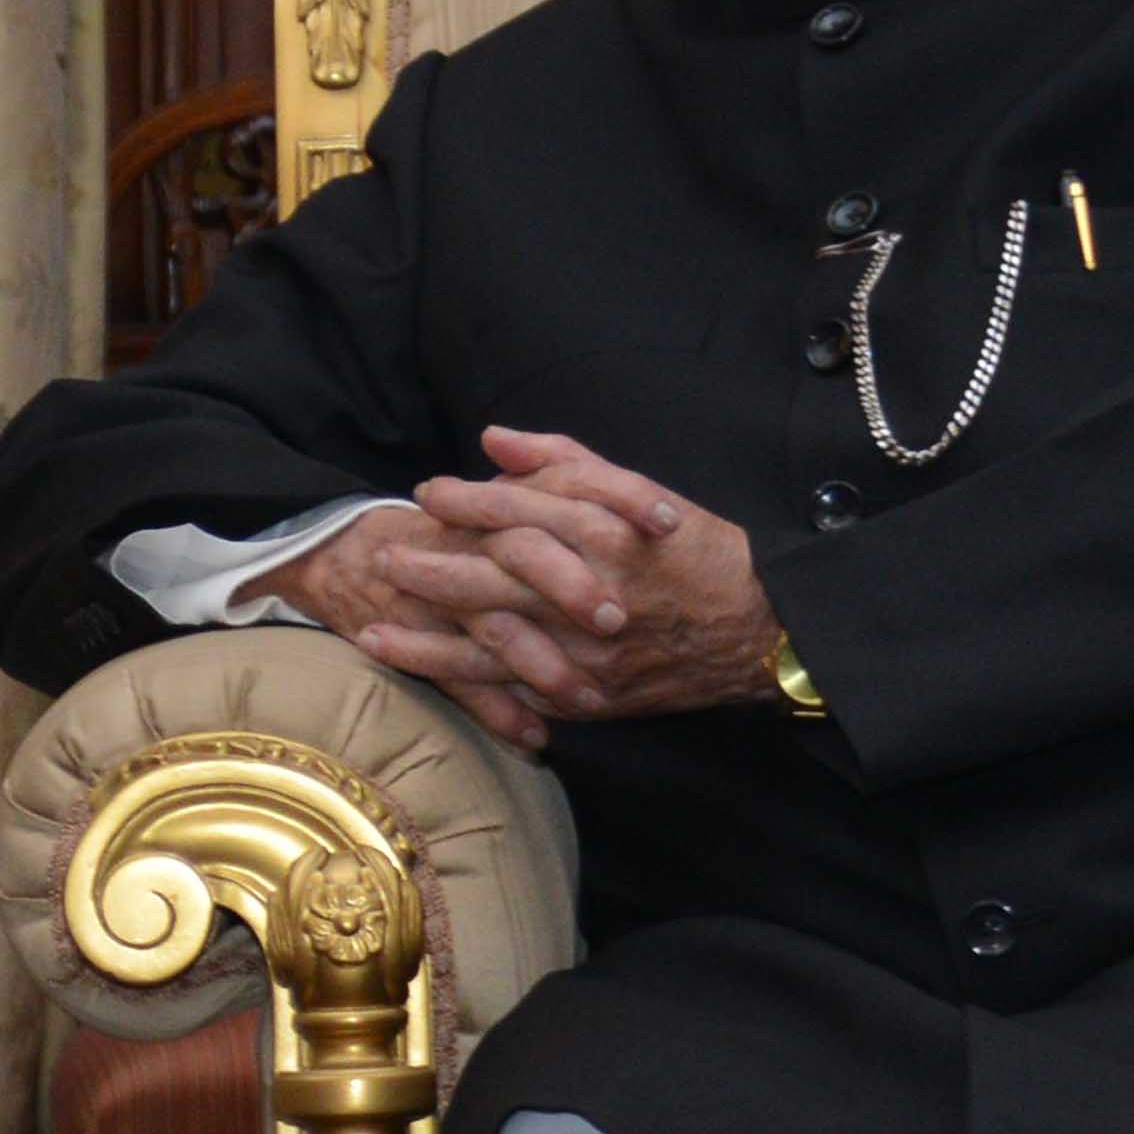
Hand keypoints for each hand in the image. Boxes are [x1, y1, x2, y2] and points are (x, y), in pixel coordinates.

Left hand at [261, 430, 783, 747]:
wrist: (759, 628)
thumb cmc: (695, 552)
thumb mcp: (639, 493)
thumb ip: (564, 462)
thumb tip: (493, 441)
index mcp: (606, 534)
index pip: (516, 510)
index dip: (465, 500)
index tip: (428, 493)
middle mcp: (590, 591)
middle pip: (491, 578)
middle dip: (430, 569)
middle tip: (386, 559)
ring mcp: (587, 649)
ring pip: (491, 645)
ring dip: (427, 642)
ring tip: (375, 633)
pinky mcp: (590, 692)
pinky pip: (518, 691)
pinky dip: (469, 688)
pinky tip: (428, 681)